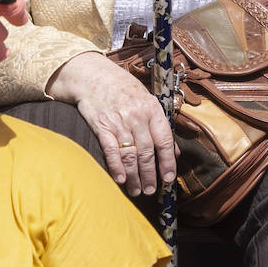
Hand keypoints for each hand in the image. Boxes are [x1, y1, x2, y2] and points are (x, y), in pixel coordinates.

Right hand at [46, 52, 175, 196]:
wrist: (92, 75)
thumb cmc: (122, 88)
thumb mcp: (146, 100)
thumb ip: (160, 126)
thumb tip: (175, 151)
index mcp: (151, 108)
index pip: (164, 140)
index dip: (168, 161)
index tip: (169, 178)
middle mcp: (136, 116)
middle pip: (147, 152)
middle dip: (150, 175)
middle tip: (151, 190)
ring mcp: (118, 121)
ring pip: (130, 155)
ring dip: (134, 176)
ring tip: (137, 190)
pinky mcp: (101, 126)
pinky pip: (111, 151)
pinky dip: (116, 167)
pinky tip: (120, 179)